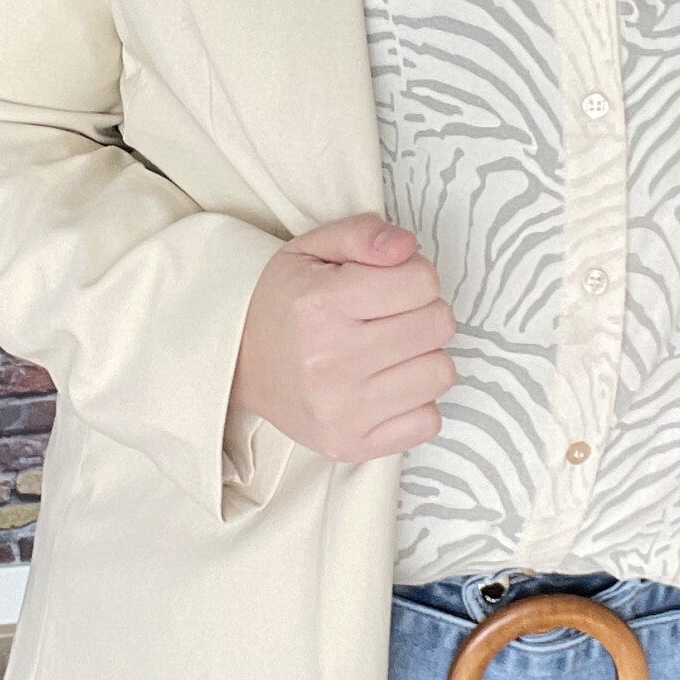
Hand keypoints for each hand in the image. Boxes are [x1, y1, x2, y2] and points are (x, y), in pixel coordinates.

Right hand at [230, 212, 457, 465]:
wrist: (238, 366)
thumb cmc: (284, 303)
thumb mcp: (312, 249)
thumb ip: (362, 234)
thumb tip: (407, 247)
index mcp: (320, 305)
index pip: (422, 281)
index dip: (413, 276)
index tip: (389, 285)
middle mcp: (330, 361)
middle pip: (438, 325)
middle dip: (423, 312)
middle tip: (390, 317)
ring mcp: (342, 410)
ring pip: (440, 373)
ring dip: (423, 357)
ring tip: (388, 352)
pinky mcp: (351, 445)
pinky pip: (429, 421)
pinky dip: (415, 402)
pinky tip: (384, 386)